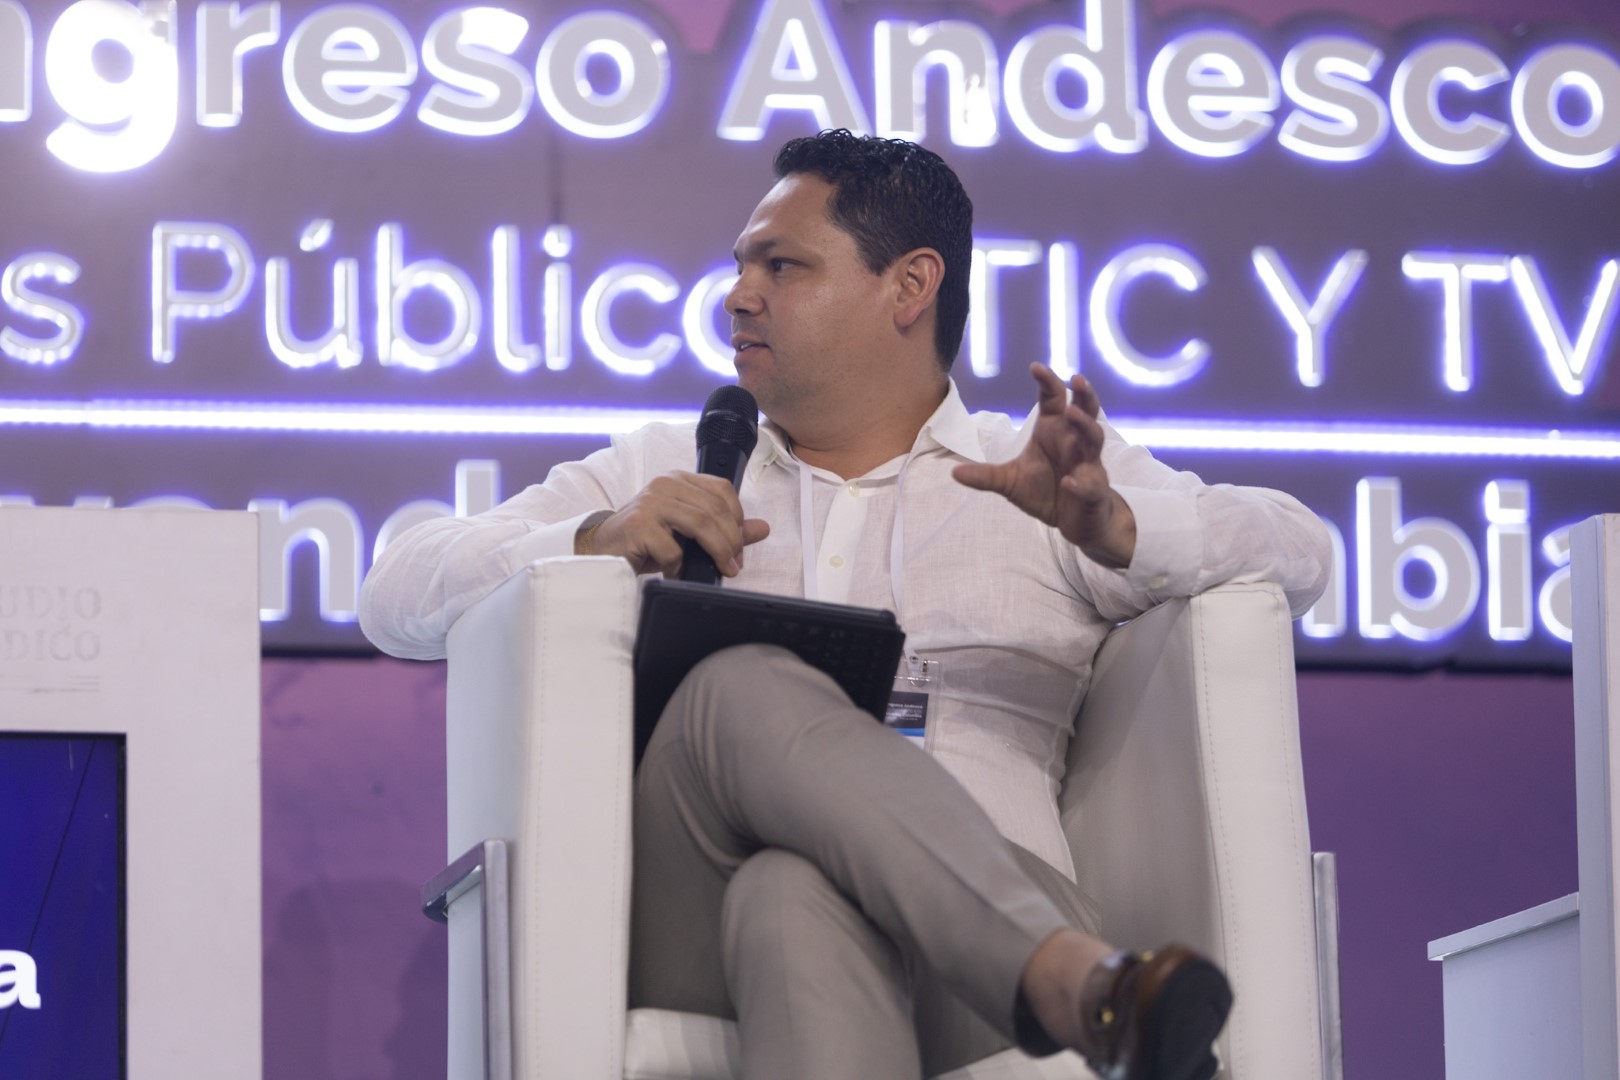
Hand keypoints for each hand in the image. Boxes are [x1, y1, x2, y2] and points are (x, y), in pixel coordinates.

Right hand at [575, 472, 770, 577]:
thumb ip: (723, 528)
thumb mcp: (687, 533)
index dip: (738, 517)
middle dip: (731, 541)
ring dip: (717, 552)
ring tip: (720, 569)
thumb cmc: (645, 541)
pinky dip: (679, 566)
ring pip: (700, 524)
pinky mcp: (638, 525)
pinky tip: (674, 572)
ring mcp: (650, 503)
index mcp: (678, 480)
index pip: (722, 489)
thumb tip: (762, 528)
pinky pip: (673, 549)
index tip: (738, 546)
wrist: (602, 552)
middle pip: (715, 509)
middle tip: (734, 565)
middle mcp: (664, 484)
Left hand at [953, 363, 1135, 567]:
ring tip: (1072, 413)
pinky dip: (1081, 483)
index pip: (1054, 401)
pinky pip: (1091, 484)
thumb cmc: (1045, 491)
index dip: (1048, 383)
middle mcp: (1075, 443)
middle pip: (1085, 411)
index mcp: (1054, 432)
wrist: (1073, 521)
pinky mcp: (1095, 491)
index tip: (1035, 366)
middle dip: (1083, 395)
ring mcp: (1088, 465)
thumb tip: (954, 473)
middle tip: (1076, 378)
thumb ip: (986, 476)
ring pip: (1094, 439)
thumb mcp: (1010, 483)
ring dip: (1085, 425)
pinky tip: (1069, 482)